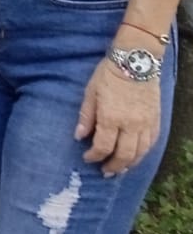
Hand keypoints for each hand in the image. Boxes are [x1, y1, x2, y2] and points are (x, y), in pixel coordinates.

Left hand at [76, 54, 161, 175]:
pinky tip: (136, 156)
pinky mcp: (156, 120)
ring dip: (129, 164)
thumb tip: (78, 136)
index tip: (87, 158)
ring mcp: (146, 123)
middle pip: (124, 155)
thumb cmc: (108, 74)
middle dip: (113, 166)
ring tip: (120, 169)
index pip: (103, 146)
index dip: (94, 156)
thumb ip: (86, 117)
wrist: (136, 61)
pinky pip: (152, 143)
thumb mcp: (90, 92)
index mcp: (111, 118)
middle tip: (105, 172)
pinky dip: (143, 153)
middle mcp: (131, 125)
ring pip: (140, 152)